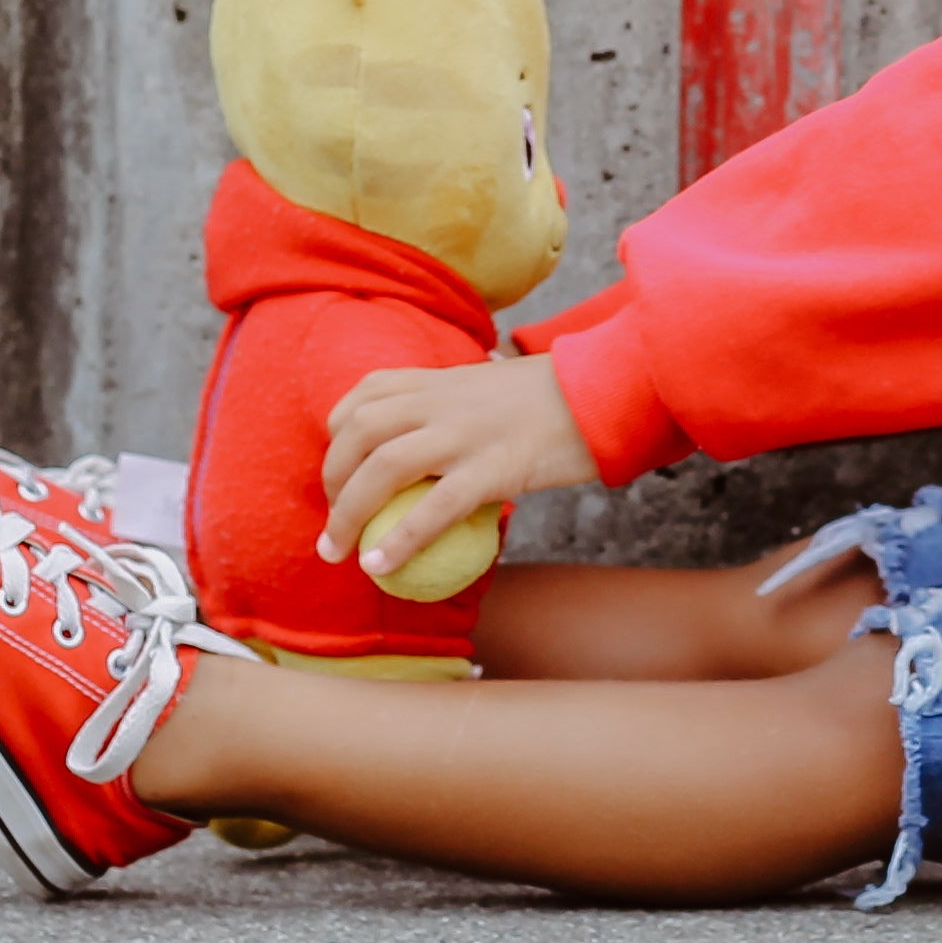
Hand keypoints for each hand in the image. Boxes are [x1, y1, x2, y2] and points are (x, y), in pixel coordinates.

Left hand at [318, 355, 598, 577]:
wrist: (610, 392)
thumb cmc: (560, 398)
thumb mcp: (498, 387)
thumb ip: (464, 404)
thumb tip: (445, 436)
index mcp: (443, 378)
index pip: (367, 393)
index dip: (339, 432)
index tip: (341, 467)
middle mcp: (444, 399)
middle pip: (359, 432)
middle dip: (331, 480)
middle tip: (335, 525)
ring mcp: (466, 432)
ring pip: (382, 466)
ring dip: (347, 514)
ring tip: (339, 552)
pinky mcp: (495, 467)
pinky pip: (434, 507)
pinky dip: (398, 538)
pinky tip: (379, 564)